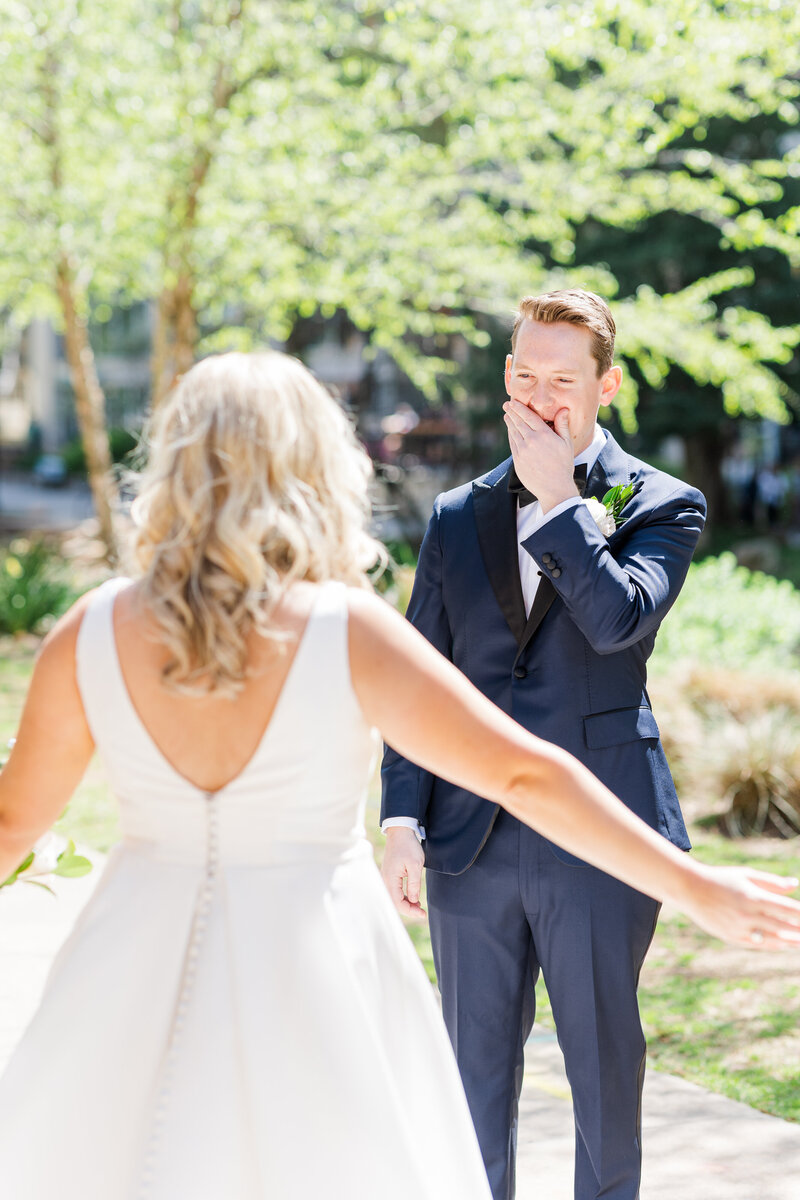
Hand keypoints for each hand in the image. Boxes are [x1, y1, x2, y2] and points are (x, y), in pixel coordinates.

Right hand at [380, 826, 425, 921]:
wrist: (400, 831)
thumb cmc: (408, 846)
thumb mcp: (415, 865)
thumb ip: (414, 884)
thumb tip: (414, 901)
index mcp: (390, 879)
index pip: (398, 902)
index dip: (410, 911)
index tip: (423, 913)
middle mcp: (386, 880)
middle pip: (394, 902)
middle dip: (408, 910)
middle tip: (422, 912)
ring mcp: (387, 877)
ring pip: (394, 897)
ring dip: (406, 904)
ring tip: (419, 906)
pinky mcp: (390, 875)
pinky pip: (394, 891)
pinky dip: (403, 897)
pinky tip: (412, 897)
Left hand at [503, 403, 577, 512]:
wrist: (554, 489)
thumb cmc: (564, 465)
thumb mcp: (566, 444)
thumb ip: (562, 425)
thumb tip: (563, 409)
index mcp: (543, 435)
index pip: (528, 416)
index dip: (519, 408)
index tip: (513, 402)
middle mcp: (530, 441)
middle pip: (518, 422)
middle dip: (512, 412)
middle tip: (506, 405)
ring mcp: (522, 451)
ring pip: (513, 433)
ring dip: (509, 423)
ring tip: (507, 416)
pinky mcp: (517, 461)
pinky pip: (512, 444)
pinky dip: (510, 435)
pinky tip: (510, 431)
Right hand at [680, 864, 799, 948]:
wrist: (690, 889)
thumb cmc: (721, 878)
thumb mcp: (745, 875)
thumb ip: (771, 882)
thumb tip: (794, 884)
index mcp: (753, 897)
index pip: (787, 909)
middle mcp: (747, 915)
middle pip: (782, 927)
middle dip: (799, 931)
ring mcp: (739, 929)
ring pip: (772, 939)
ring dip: (789, 941)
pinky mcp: (731, 937)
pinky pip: (757, 944)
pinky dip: (772, 944)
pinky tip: (783, 943)